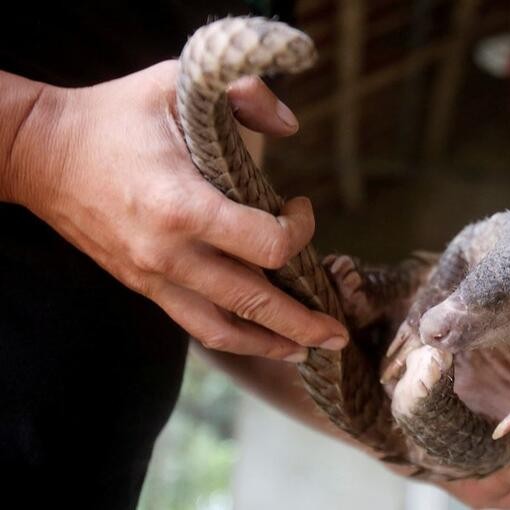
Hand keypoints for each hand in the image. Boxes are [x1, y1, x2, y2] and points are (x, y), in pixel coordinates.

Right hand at [9, 61, 347, 360]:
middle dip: (303, 320)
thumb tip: (292, 126)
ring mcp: (153, 276)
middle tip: (339, 335)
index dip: (298, 231)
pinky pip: (193, 324)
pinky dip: (232, 338)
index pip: (266, 243)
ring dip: (271, 342)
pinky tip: (258, 341)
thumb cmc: (113, 116)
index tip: (299, 208)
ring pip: (223, 328)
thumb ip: (243, 95)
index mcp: (183, 204)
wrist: (38, 153)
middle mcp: (170, 252)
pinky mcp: (142, 284)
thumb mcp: (176, 84)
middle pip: (253, 301)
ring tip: (307, 352)